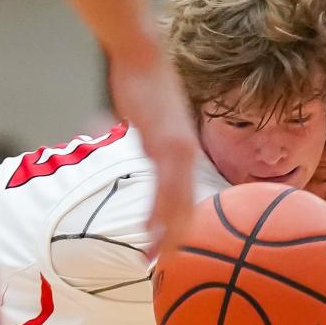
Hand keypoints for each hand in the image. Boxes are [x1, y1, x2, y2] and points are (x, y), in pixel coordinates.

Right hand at [107, 46, 197, 259]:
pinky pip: (163, 186)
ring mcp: (178, 151)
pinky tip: (151, 230)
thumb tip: (136, 149)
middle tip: (168, 270)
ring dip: (167, 234)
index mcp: (186, 153)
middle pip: (187, 208)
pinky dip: (158, 211)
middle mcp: (188, 155)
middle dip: (178, 241)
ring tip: (157, 260)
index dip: (183, 227)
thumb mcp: (149, 122)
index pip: (189, 198)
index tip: (175, 251)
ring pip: (178, 203)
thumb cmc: (144, 84)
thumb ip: (148, 142)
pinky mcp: (164, 144)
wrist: (142, 55)